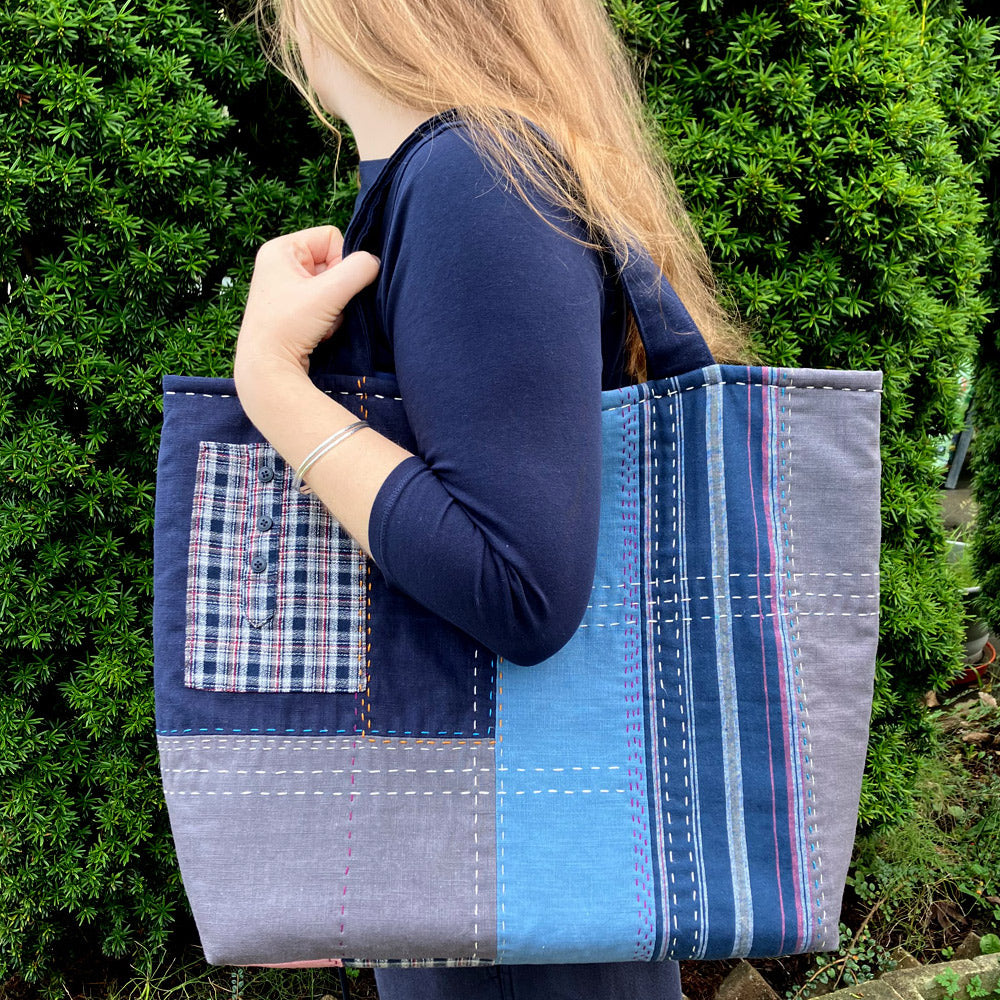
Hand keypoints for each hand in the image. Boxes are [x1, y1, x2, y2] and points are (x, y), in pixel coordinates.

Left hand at [234, 225, 379, 379]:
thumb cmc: (287, 327)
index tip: (331, 288)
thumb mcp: (329, 293)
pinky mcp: (291, 309)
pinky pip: (323, 303)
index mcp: (280, 249)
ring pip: (331, 285)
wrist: (267, 369)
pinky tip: (316, 331)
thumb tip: (374, 263)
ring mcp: (284, 287)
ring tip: (319, 322)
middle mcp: (279, 264)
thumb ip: (358, 271)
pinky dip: (327, 317)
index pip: (330, 237)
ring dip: (334, 306)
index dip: (341, 261)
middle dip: (337, 288)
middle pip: (332, 262)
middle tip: (325, 308)